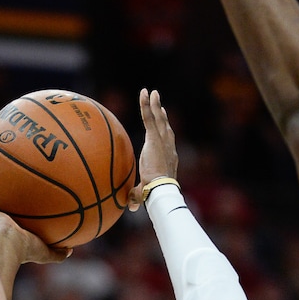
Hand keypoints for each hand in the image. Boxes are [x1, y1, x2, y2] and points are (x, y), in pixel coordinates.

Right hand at [0, 178, 70, 266]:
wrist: (9, 245)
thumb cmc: (27, 249)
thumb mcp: (46, 252)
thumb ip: (57, 252)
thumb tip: (71, 249)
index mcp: (12, 237)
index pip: (14, 226)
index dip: (16, 219)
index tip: (21, 209)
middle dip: (0, 205)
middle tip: (5, 191)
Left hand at [128, 88, 178, 210]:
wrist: (161, 188)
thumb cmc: (156, 193)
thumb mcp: (144, 192)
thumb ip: (136, 196)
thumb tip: (130, 207)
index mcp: (167, 158)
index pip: (166, 142)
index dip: (165, 131)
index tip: (162, 122)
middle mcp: (168, 147)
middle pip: (166, 127)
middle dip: (162, 115)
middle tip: (159, 104)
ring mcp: (162, 140)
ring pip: (159, 119)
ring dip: (155, 105)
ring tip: (153, 93)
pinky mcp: (154, 138)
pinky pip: (149, 118)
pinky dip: (146, 105)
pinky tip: (144, 92)